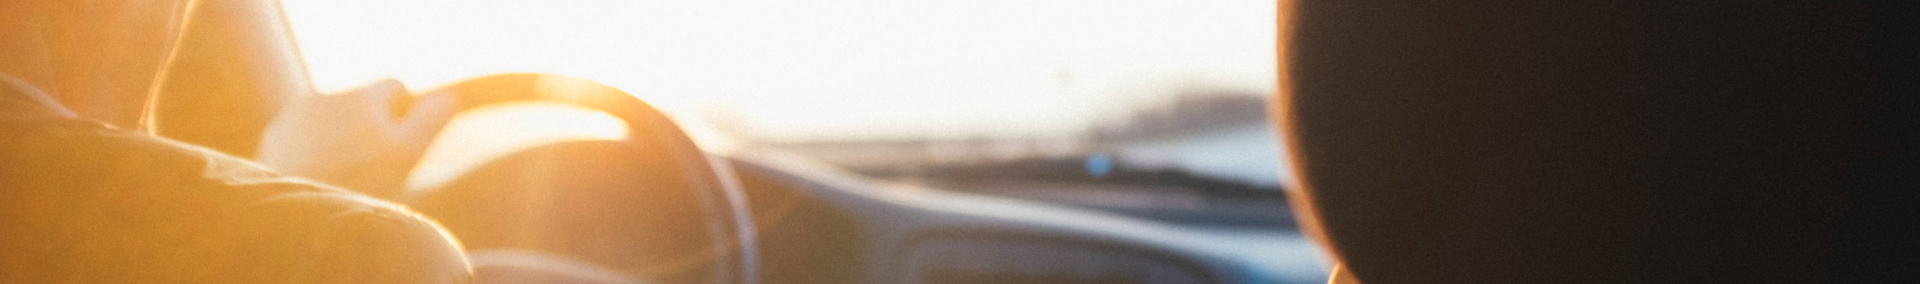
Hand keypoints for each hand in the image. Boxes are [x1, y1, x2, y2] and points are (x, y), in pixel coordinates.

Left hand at [255, 79, 457, 197]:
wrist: (295, 215)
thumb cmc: (358, 184)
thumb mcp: (408, 153)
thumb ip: (430, 119)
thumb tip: (450, 96)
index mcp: (361, 96)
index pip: (394, 85)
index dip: (404, 112)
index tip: (402, 142)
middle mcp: (325, 96)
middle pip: (360, 103)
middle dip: (369, 125)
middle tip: (375, 168)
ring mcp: (293, 116)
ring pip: (330, 119)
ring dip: (340, 138)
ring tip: (344, 177)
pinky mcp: (272, 139)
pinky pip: (301, 135)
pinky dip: (312, 151)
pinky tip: (317, 180)